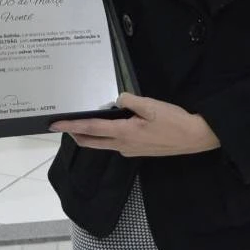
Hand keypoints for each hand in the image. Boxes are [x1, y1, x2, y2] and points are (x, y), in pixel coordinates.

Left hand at [50, 93, 219, 157]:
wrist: (195, 137)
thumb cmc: (174, 121)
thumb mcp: (151, 105)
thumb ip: (130, 101)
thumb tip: (116, 99)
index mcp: (123, 133)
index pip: (90, 130)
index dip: (70, 126)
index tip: (54, 125)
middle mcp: (123, 145)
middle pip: (92, 142)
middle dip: (75, 134)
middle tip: (62, 126)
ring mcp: (130, 150)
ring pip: (102, 144)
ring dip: (89, 136)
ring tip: (81, 124)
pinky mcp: (138, 150)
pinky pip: (115, 143)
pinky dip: (104, 136)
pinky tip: (108, 127)